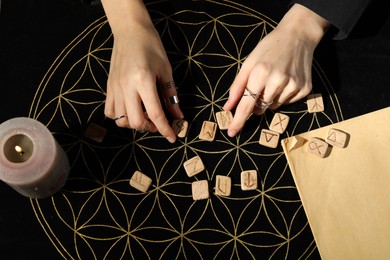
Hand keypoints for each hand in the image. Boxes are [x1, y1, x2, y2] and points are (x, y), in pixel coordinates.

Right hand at [102, 0, 183, 142]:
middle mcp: (126, 86)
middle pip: (136, 121)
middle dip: (149, 127)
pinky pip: (110, 112)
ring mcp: (115, 87)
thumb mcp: (166, 70)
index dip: (165, 129)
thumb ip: (171, 96)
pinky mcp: (108, 87)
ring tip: (144, 115)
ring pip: (121, 120)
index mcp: (144, 80)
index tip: (172, 137)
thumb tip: (178, 116)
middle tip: (158, 122)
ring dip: (135, 123)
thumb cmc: (151, 47)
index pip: (155, 113)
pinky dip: (120, 117)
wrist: (130, 31)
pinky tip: (130, 110)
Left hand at [223, 4, 329, 136]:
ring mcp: (293, 86)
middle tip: (260, 85)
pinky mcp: (305, 89)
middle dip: (256, 102)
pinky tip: (286, 80)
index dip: (238, 120)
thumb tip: (227, 108)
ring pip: (273, 107)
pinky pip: (287, 103)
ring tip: (275, 79)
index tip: (232, 133)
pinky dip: (283, 96)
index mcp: (260, 74)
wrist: (298, 36)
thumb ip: (237, 87)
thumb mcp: (248, 64)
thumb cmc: (268, 49)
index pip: (246, 105)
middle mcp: (278, 81)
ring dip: (270, 98)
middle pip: (260, 108)